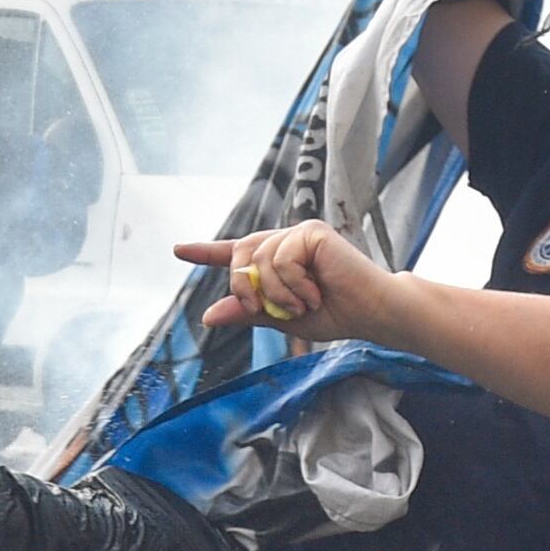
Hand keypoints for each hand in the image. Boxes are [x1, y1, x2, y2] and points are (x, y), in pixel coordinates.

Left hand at [178, 221, 398, 343]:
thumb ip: (247, 313)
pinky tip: (314, 292)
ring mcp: (299, 234)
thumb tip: (208, 316)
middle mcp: (285, 241)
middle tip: (269, 311)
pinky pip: (282, 259)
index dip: (206, 252)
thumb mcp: (281, 318)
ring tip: (304, 304)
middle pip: (240, 256)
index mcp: (276, 261)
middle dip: (246, 288)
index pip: (235, 253)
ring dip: (277, 293)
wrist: (370, 312)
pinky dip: (294, 284)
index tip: (179, 250)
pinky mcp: (312, 232)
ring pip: (260, 260)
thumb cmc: (334, 314)